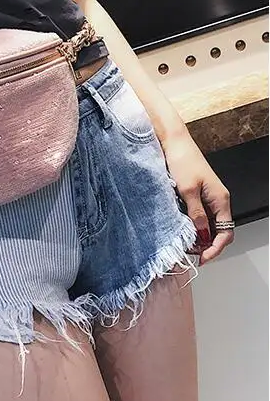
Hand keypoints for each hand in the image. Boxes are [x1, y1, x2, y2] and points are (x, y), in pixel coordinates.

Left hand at [161, 132, 233, 265]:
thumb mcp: (187, 190)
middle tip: (191, 253)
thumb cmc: (182, 160)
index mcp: (220, 199)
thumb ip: (195, 213)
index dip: (215, 248)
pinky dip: (193, 225)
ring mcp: (207, 197)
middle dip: (207, 245)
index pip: (226, 232)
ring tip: (185, 244)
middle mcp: (217, 199)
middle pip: (218, 231)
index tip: (202, 257)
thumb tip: (201, 234)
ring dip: (199, 236)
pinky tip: (182, 229)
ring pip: (208, 224)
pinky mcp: (197, 194)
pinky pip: (199, 215)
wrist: (173, 142)